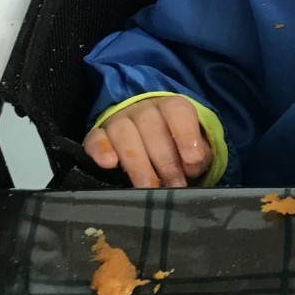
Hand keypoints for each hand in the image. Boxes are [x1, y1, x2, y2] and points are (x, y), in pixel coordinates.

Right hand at [83, 96, 211, 187]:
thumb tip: (193, 166)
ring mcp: (118, 120)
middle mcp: (143, 109)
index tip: (193, 160)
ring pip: (124, 134)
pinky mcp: (97, 134)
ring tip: (148, 187)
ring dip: (138, 164)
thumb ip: (198, 154)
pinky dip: (100, 149)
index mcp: (170, 106)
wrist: (144, 137)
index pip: (177, 111)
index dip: (186, 134)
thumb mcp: (192, 146)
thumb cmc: (174, 143)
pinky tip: (109, 164)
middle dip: (165, 161)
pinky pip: (95, 137)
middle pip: (151, 127)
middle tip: (175, 186)